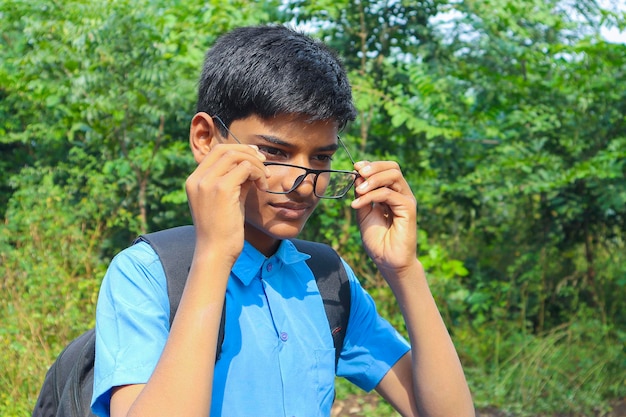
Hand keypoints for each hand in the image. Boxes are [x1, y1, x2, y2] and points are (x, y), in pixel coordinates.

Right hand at [185, 143, 268, 260]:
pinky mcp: (222, 190)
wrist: (215, 252)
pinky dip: (258, 174)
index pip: (216, 152)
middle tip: (264, 162)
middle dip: (247, 152)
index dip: (238, 150)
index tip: (255, 157)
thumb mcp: (225, 201)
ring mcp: (207, 183)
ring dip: (255, 164)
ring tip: (264, 180)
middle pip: (225, 149)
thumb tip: (249, 166)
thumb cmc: (222, 231)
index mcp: (194, 181)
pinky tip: (262, 187)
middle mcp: (197, 179)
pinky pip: (245, 168)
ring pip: (236, 156)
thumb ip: (233, 182)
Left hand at [350, 161, 417, 273]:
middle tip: (357, 172)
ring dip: (373, 179)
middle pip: (393, 167)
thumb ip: (362, 196)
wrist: (387, 261)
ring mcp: (406, 200)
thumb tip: (357, 176)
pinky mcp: (408, 209)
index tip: (355, 167)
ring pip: (393, 176)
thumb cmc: (377, 240)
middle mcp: (401, 194)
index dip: (371, 165)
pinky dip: (371, 196)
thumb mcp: (363, 213)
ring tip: (358, 190)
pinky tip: (358, 204)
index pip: (386, 169)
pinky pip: (389, 194)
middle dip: (373, 167)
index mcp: (391, 193)